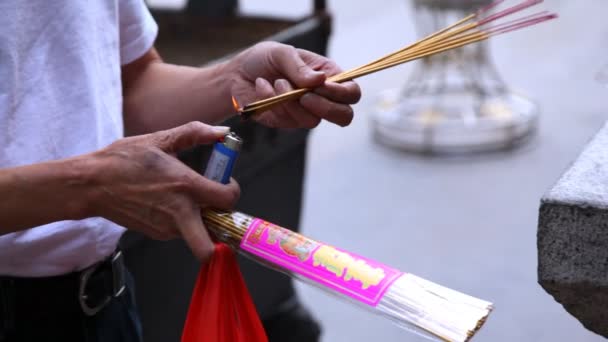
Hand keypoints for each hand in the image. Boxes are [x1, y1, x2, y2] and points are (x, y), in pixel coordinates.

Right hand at [88, 122, 239, 260]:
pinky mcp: (156, 234)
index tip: (225, 182)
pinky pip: (181, 231)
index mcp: (185, 186)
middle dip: (221, 231)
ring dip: (200, 219)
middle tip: (215, 207)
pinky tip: (166, 202)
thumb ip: (196, 133)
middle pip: (209, 245)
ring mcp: (166, 228)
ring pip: (199, 232)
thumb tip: (223, 130)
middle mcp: (179, 213)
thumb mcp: (161, 139)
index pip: (227, 200)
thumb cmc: (124, 160)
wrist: (91, 184)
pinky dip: (183, 220)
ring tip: (183, 197)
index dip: (233, 191)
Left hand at [230, 42, 361, 127]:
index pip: (351, 92)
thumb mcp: (281, 53)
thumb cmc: (264, 59)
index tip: (323, 86)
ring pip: (312, 121)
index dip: (343, 93)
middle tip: (304, 97)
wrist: (237, 74)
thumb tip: (320, 80)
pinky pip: (288, 120)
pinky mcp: (287, 122)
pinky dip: (273, 102)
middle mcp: (322, 97)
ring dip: (292, 101)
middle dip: (326, 109)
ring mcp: (306, 112)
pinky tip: (262, 87)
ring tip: (276, 82)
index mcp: (329, 76)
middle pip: (344, 116)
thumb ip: (300, 67)